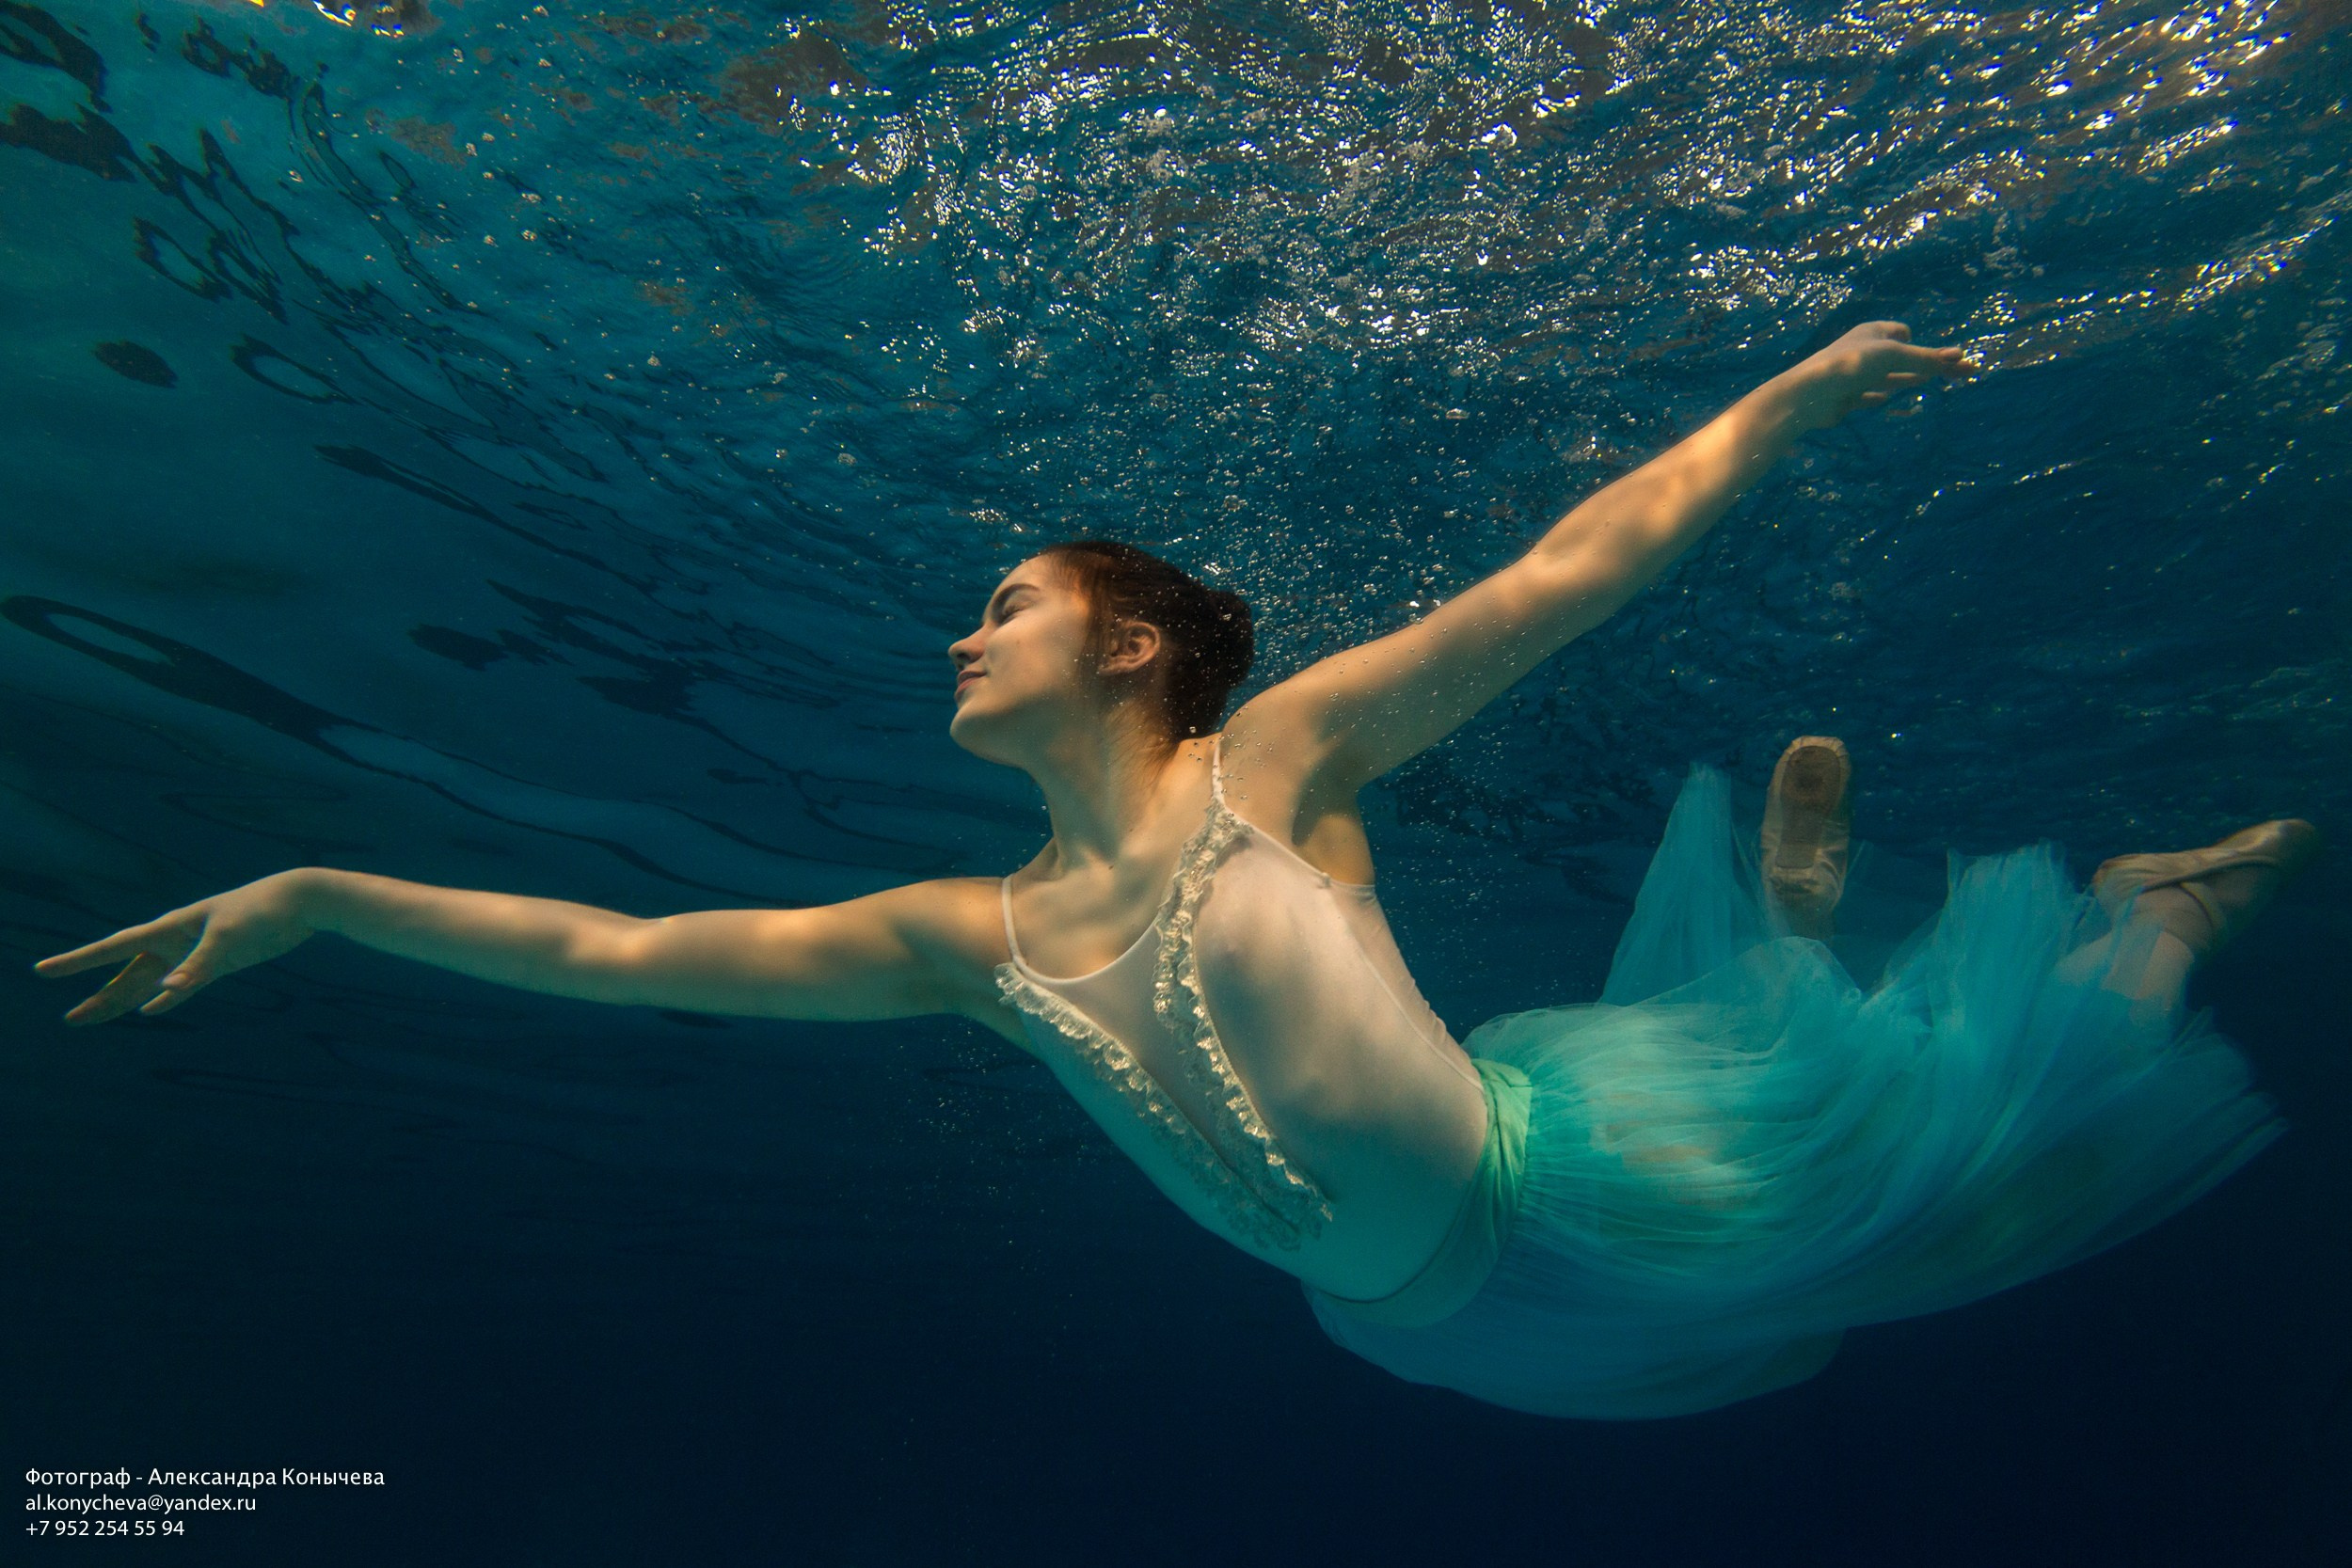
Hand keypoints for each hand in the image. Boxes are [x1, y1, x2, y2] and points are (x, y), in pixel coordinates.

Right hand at [31, 869, 323, 1025]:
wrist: (299, 901)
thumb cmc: (262, 911)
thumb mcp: (229, 940)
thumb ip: (197, 967)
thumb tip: (164, 994)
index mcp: (171, 927)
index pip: (115, 947)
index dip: (79, 961)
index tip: (43, 971)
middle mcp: (176, 939)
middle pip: (128, 973)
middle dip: (99, 995)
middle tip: (71, 1020)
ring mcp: (195, 952)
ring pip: (150, 981)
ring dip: (124, 1000)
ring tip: (93, 1017)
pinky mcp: (217, 962)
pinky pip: (182, 985)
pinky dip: (166, 999)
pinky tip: (150, 1011)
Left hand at [1774, 321, 1972, 432]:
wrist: (1809, 394)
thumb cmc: (1851, 364)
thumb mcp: (1894, 356)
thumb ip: (1927, 359)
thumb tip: (1964, 358)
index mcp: (1872, 333)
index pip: (1901, 332)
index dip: (1917, 343)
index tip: (1938, 358)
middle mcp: (1862, 351)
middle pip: (1899, 357)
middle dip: (1922, 363)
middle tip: (1951, 372)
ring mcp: (1853, 375)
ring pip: (1885, 376)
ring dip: (1903, 378)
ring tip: (1924, 381)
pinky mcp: (1845, 398)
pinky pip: (1866, 396)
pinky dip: (1876, 396)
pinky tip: (1882, 399)